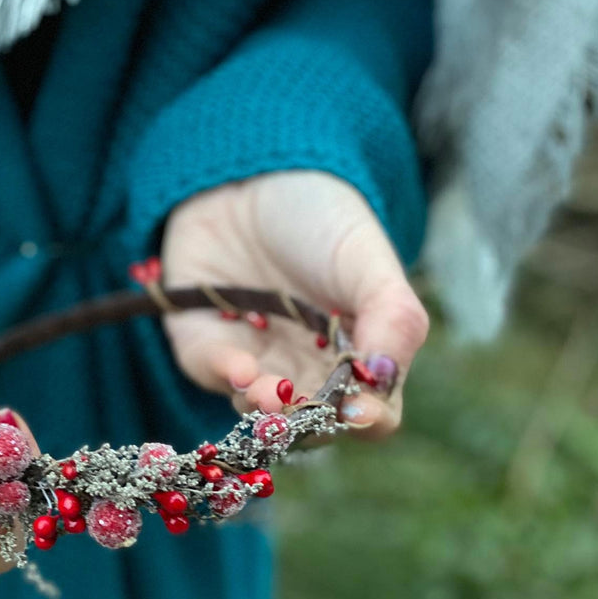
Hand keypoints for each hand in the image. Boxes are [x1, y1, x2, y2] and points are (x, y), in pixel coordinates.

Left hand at [161, 170, 428, 436]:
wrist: (250, 174)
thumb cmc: (321, 217)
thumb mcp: (368, 258)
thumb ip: (393, 319)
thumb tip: (380, 378)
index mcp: (356, 356)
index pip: (371, 412)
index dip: (367, 417)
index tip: (359, 408)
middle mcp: (305, 370)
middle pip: (312, 423)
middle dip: (307, 421)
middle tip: (303, 406)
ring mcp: (254, 363)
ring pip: (260, 412)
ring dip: (265, 408)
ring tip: (267, 392)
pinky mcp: (204, 347)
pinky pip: (212, 376)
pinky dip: (227, 378)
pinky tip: (242, 368)